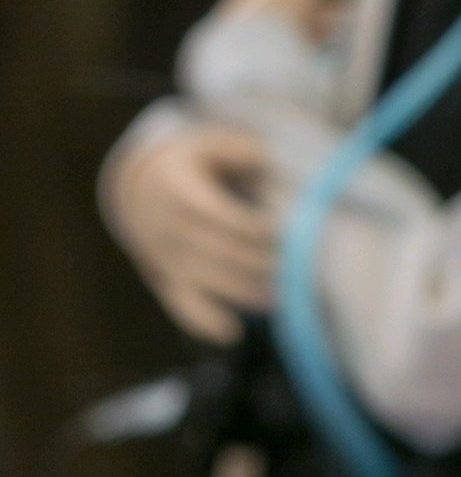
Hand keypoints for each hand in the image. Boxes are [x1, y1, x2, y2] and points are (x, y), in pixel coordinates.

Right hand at [104, 123, 276, 342]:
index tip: (286, 232)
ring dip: (249, 292)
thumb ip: (242, 152)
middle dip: (263, 263)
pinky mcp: (166, 281)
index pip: (219, 217)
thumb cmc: (195, 162)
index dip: (254, 228)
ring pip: (208, 282)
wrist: (141, 188)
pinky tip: (232, 334)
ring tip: (289, 295)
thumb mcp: (213, 142)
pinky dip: (204, 322)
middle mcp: (168, 229)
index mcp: (179, 191)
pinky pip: (181, 306)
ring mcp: (165, 260)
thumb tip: (269, 166)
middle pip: (220, 254)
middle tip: (303, 269)